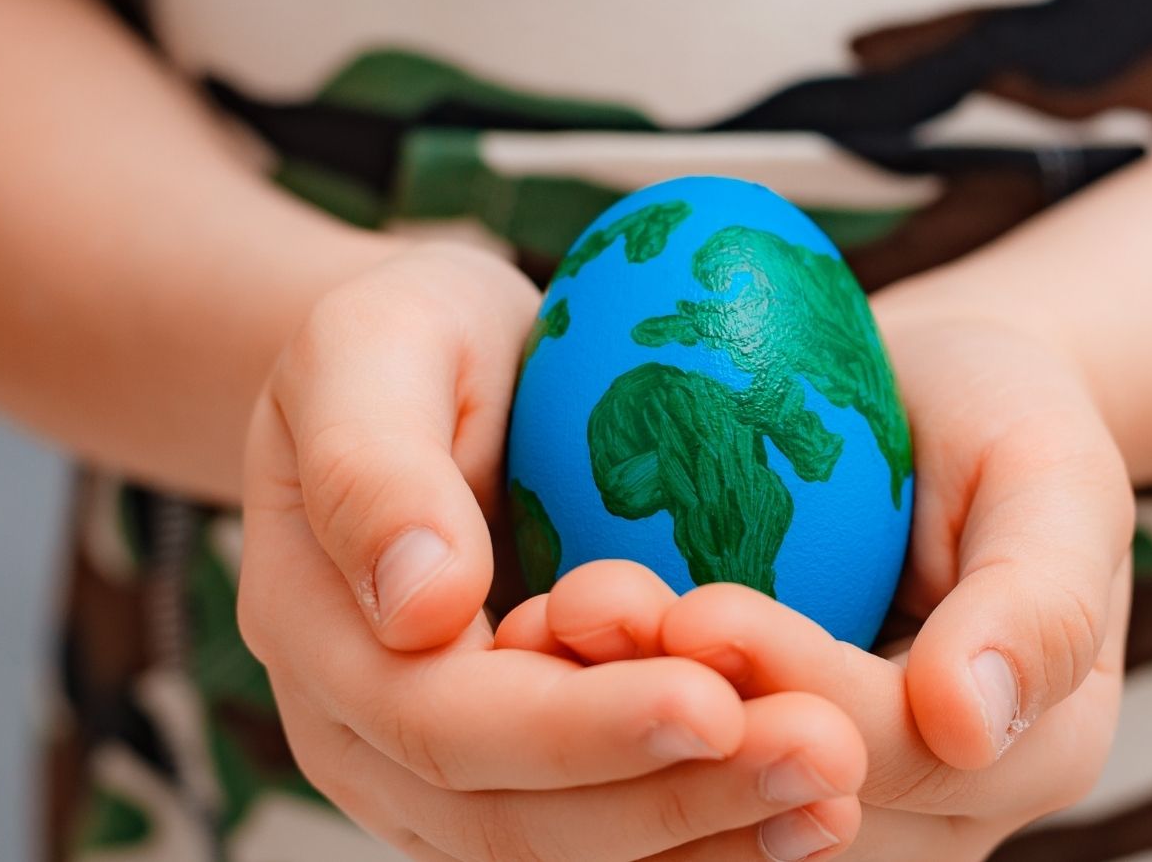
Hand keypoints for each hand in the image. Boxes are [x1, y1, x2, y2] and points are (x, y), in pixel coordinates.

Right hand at [237, 242, 867, 860]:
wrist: (427, 377)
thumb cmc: (407, 340)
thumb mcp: (370, 347)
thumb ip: (370, 468)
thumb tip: (416, 608)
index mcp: (317, 634)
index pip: (445, 722)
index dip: (580, 727)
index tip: (714, 699)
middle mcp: (364, 738)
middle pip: (513, 820)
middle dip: (674, 800)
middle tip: (827, 756)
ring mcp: (437, 779)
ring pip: (568, 851)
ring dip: (708, 836)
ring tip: (834, 798)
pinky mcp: (517, 784)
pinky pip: (607, 836)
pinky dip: (708, 838)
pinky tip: (815, 818)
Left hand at [500, 302, 1136, 858]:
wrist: (931, 416)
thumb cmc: (999, 420)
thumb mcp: (1052, 470)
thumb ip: (1039, 597)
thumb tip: (971, 718)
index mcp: (1032, 750)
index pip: (896, 752)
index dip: (790, 686)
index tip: (697, 608)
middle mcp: (942, 816)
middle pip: (791, 805)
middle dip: (678, 714)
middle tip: (587, 608)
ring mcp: (845, 813)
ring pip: (714, 818)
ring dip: (616, 725)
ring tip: (549, 621)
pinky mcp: (754, 788)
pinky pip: (667, 788)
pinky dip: (597, 724)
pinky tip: (533, 643)